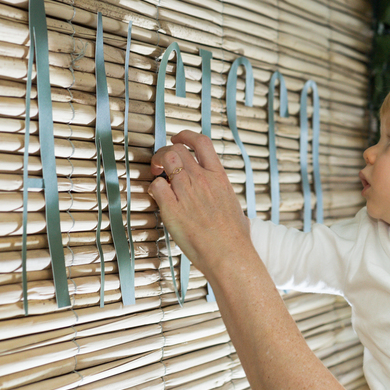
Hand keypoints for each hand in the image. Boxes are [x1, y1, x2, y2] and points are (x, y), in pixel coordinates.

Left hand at [149, 130, 251, 275]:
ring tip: (156, 173)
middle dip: (165, 151)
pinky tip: (158, 196)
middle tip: (161, 162)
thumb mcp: (236, 209)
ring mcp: (187, 192)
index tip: (178, 138)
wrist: (229, 254)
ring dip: (157, 164)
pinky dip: (153, 187)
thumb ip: (227, 201)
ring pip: (165, 160)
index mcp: (219, 178)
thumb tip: (234, 211)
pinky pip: (156, 185)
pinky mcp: (172, 208)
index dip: (186, 135)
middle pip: (177, 149)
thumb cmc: (234, 238)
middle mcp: (202, 180)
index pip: (202, 143)